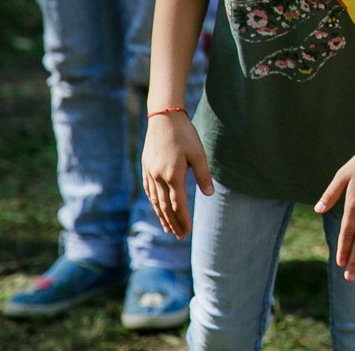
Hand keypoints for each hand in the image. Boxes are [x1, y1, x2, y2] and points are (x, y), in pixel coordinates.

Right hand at [142, 110, 212, 237]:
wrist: (163, 118)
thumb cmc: (184, 134)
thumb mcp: (198, 154)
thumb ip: (203, 175)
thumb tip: (209, 195)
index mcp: (173, 176)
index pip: (178, 204)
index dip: (183, 219)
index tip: (188, 231)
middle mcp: (158, 178)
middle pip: (165, 207)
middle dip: (173, 222)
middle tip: (180, 236)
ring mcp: (150, 173)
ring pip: (155, 201)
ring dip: (162, 216)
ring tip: (168, 229)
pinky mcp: (146, 168)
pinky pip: (149, 191)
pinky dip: (154, 203)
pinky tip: (158, 208)